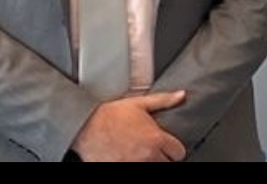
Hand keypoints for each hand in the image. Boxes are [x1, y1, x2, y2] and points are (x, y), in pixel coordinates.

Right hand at [71, 90, 187, 161]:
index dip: (173, 148)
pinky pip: (136, 171)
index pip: (179, 153)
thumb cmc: (111, 114)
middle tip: (152, 149)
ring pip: (154, 168)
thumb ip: (164, 100)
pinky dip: (135, 165)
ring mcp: (135, 166)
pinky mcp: (122, 169)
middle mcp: (148, 156)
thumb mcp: (139, 104)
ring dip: (150, 162)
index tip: (167, 146)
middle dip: (162, 157)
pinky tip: (129, 158)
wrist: (85, 126)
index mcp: (156, 139)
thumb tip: (181, 95)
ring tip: (140, 154)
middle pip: (167, 164)